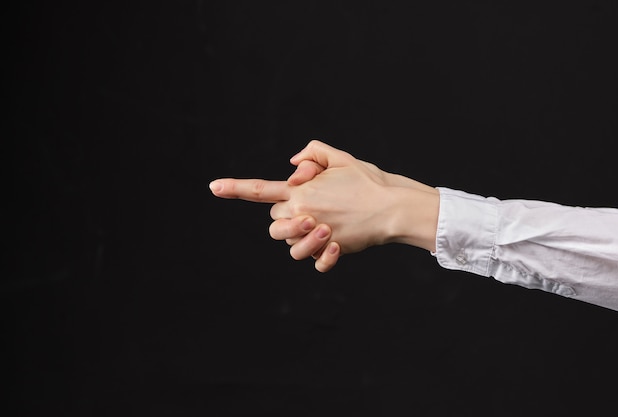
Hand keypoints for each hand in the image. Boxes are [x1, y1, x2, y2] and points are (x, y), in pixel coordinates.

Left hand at [210, 140, 439, 270]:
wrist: (393, 206)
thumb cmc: (368, 181)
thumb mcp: (340, 157)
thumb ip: (313, 153)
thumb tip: (292, 164)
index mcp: (301, 191)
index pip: (260, 190)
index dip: (234, 188)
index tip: (213, 187)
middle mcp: (304, 213)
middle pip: (275, 223)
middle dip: (287, 218)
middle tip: (312, 211)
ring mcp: (316, 235)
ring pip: (288, 245)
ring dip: (300, 239)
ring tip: (324, 228)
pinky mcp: (331, 251)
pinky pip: (314, 262)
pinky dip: (321, 258)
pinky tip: (336, 246)